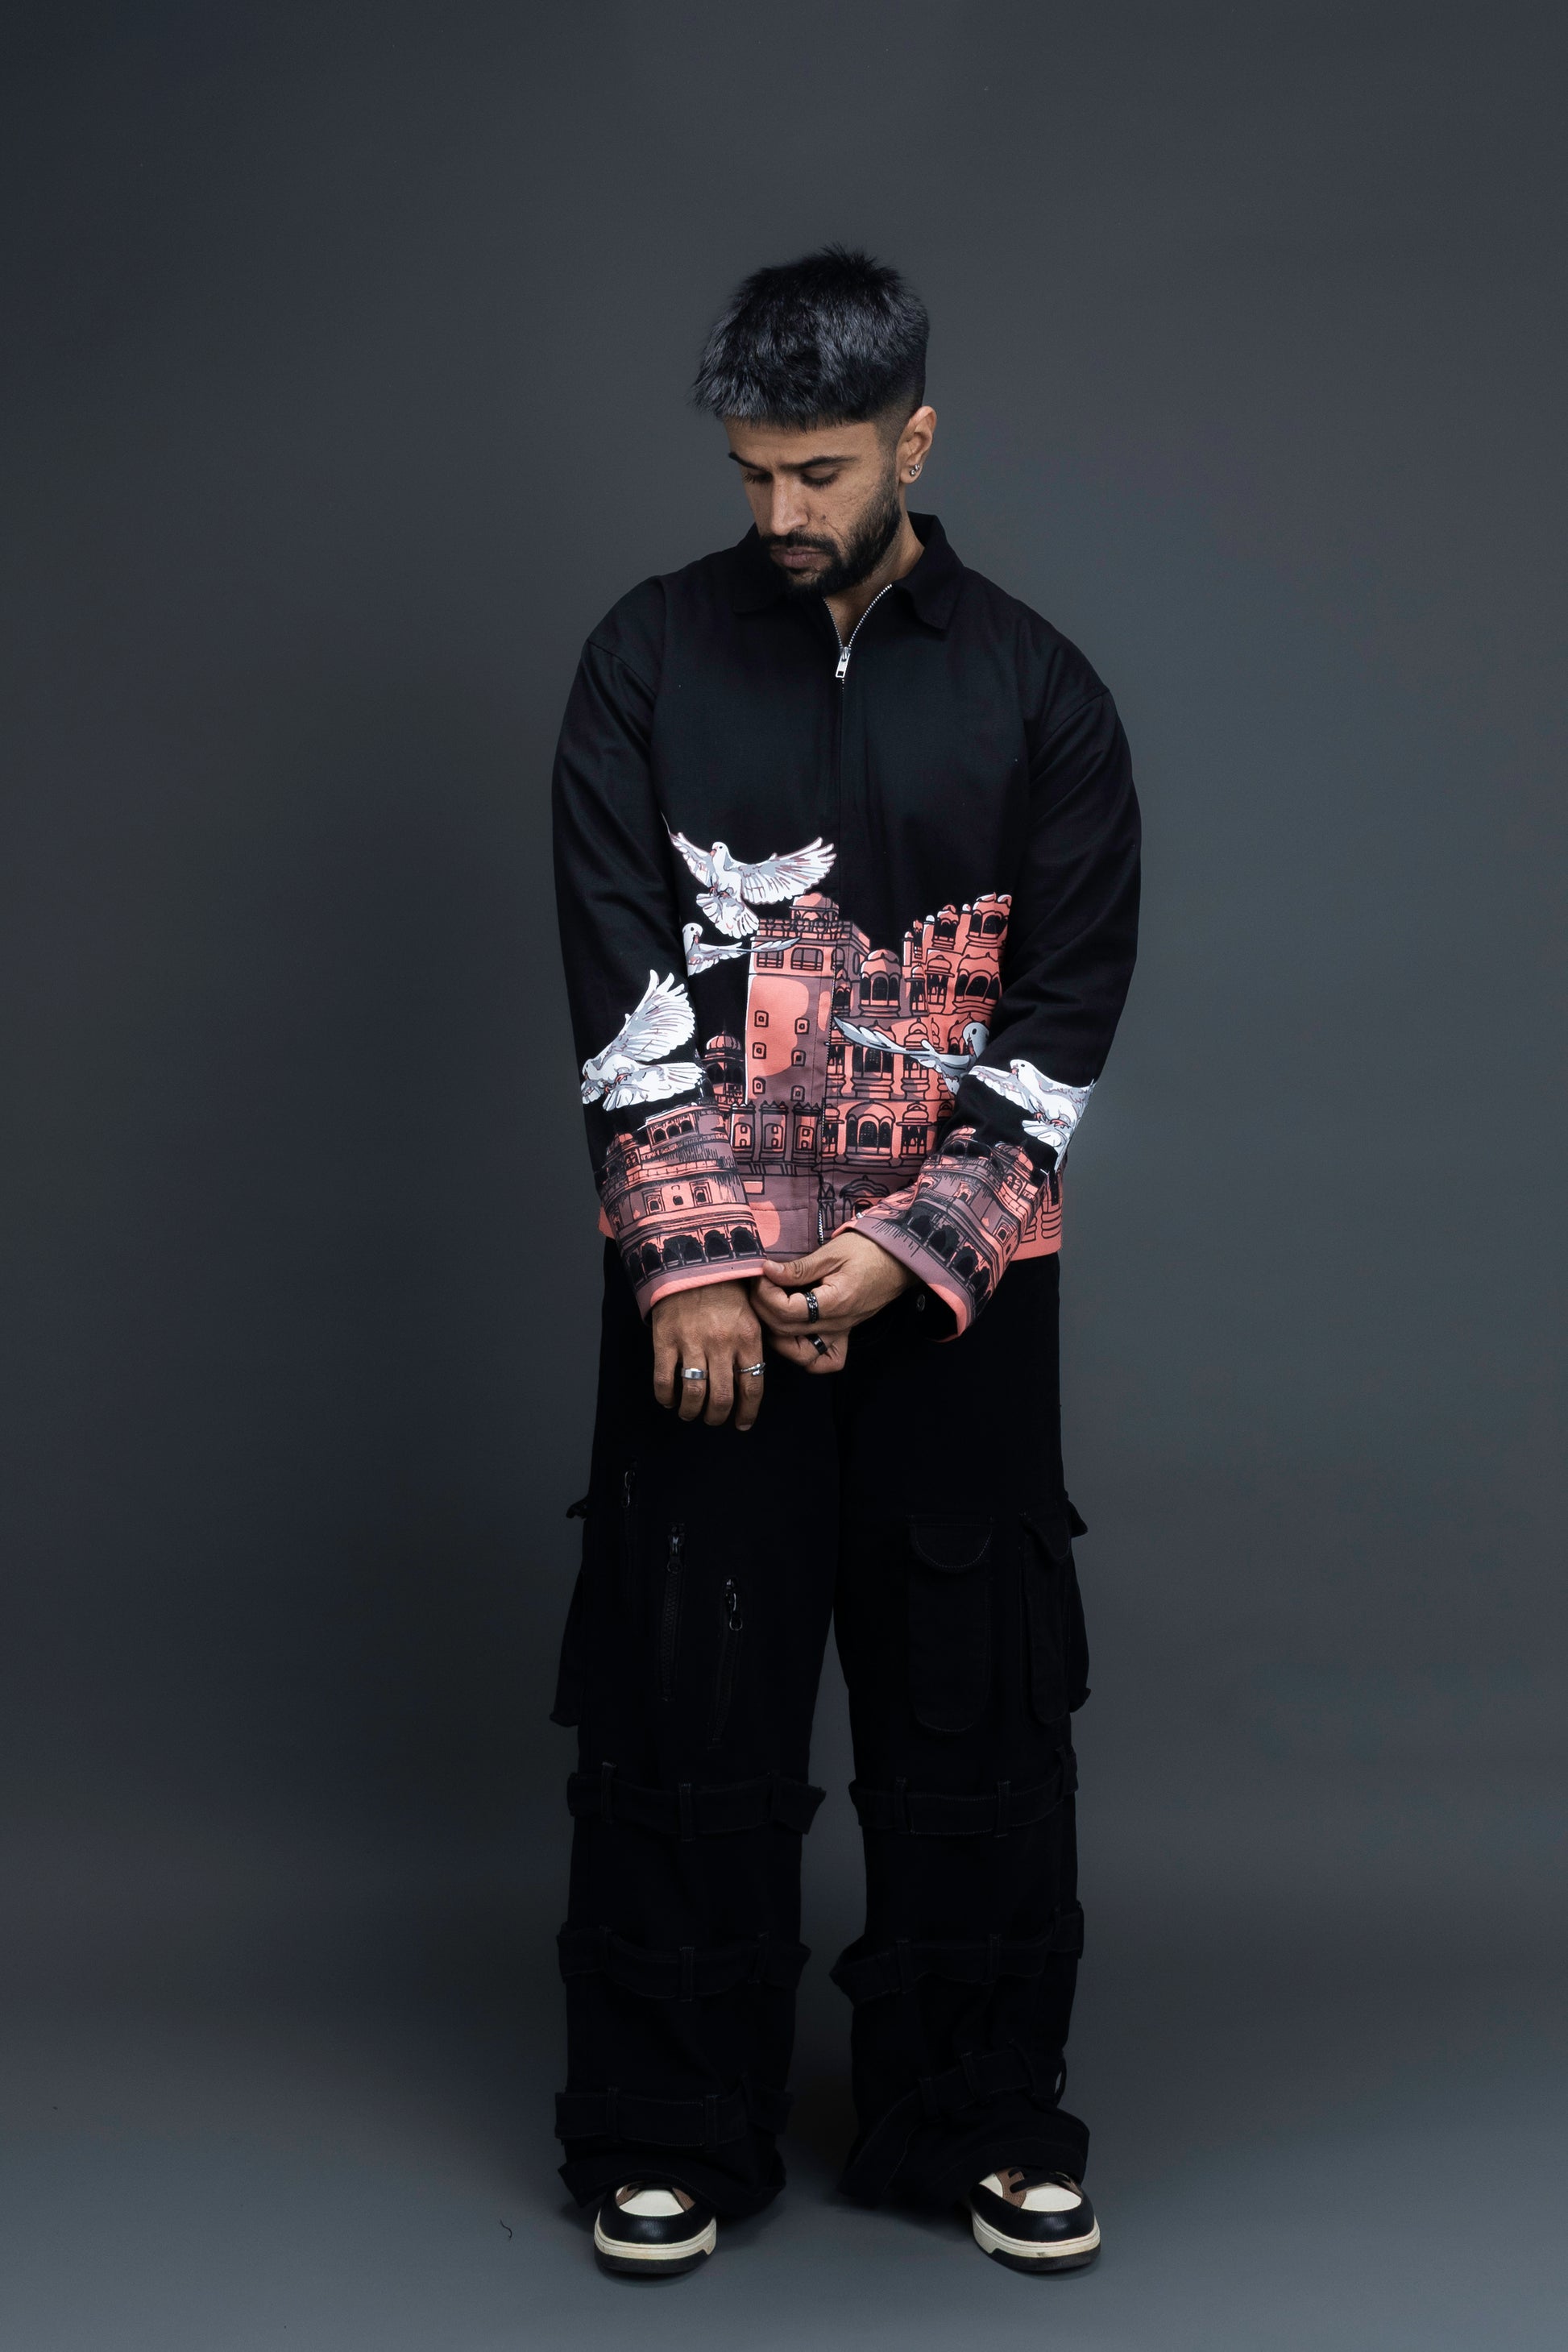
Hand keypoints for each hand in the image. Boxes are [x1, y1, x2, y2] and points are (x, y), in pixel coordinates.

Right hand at [651, 1281, 765, 1428]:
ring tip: (690, 1413)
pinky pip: (664, 1380)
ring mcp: (692, 1342)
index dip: (747, 1412)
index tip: (743, 1423)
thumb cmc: (724, 1287)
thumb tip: (749, 1379)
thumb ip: (751, 1345)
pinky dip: (666, 1397)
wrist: (691, 1259)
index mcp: (748, 1337)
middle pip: (722, 1398)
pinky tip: (669, 1399)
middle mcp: (722, 1343)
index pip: (752, 1386)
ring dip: (691, 1412)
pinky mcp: (665, 1339)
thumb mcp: (751, 1312)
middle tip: (714, 1419)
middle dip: (717, 1417)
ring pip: (693, 1394)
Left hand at [752, 1231, 913, 1374]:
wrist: (899, 1257)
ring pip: (800, 1355)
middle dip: (764, 1308)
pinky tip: (796, 1335)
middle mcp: (837, 1325)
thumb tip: (767, 1272)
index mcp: (834, 1303)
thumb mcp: (831, 1253)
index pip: (786, 1311)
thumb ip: (798, 1268)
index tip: (763, 1273)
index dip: (766, 1293)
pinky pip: (826, 1360)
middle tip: (762, 1284)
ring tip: (772, 1307)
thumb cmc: (868, 1250)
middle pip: (785, 1332)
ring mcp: (842, 1332)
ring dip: (778, 1336)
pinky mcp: (845, 1333)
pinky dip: (807, 1356)